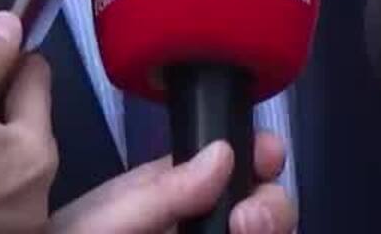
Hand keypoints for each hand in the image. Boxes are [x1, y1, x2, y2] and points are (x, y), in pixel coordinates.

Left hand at [51, 131, 294, 233]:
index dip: (258, 158)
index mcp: (171, 199)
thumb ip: (162, 194)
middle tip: (249, 218)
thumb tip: (226, 153)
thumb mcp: (107, 222)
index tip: (269, 156)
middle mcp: (195, 228)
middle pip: (260, 212)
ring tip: (245, 229)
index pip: (231, 169)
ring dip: (270, 230)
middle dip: (272, 208)